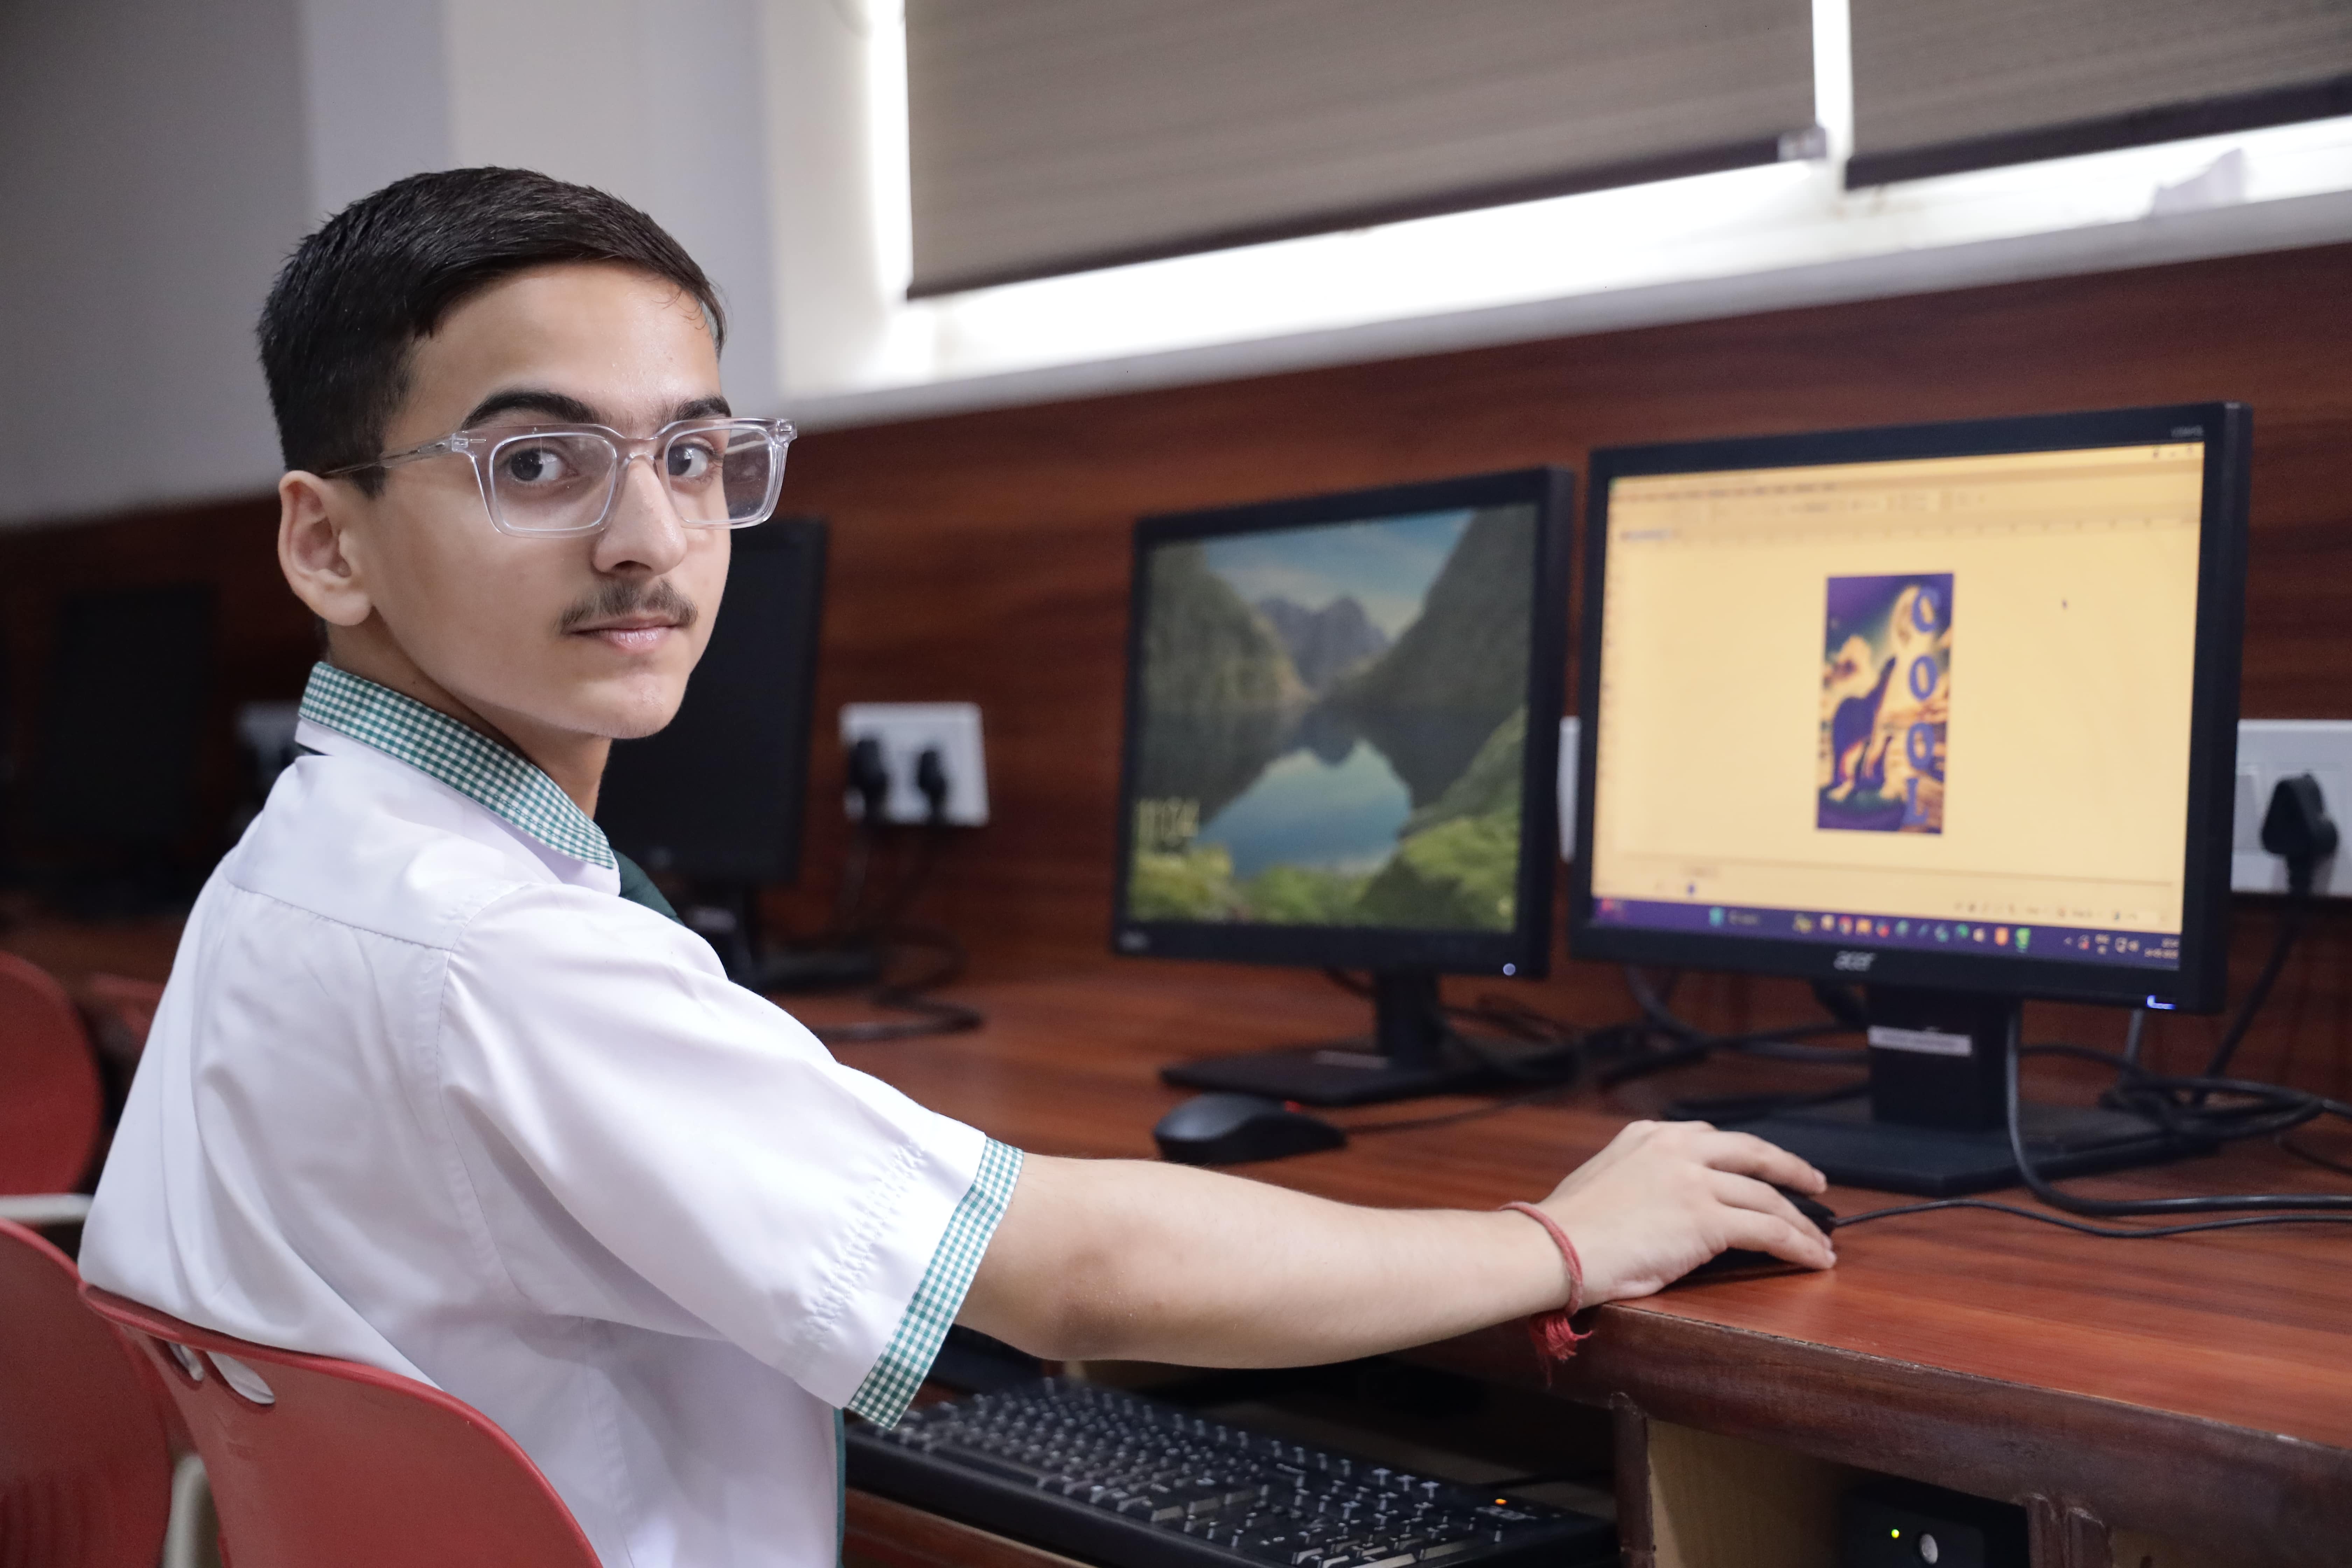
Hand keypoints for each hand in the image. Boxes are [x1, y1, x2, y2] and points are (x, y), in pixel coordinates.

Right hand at [1535, 1120, 1834, 1304]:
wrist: (1556, 1247)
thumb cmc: (1569, 1227)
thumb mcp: (1604, 1178)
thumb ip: (1639, 1175)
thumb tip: (1659, 1199)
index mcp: (1649, 1135)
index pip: (1713, 1139)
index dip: (1747, 1156)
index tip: (1762, 1168)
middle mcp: (1677, 1149)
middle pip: (1754, 1153)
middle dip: (1791, 1170)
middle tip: (1816, 1185)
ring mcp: (1694, 1181)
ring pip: (1768, 1196)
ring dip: (1802, 1221)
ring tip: (1820, 1240)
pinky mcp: (1707, 1219)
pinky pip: (1769, 1230)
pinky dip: (1798, 1244)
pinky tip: (1813, 1257)